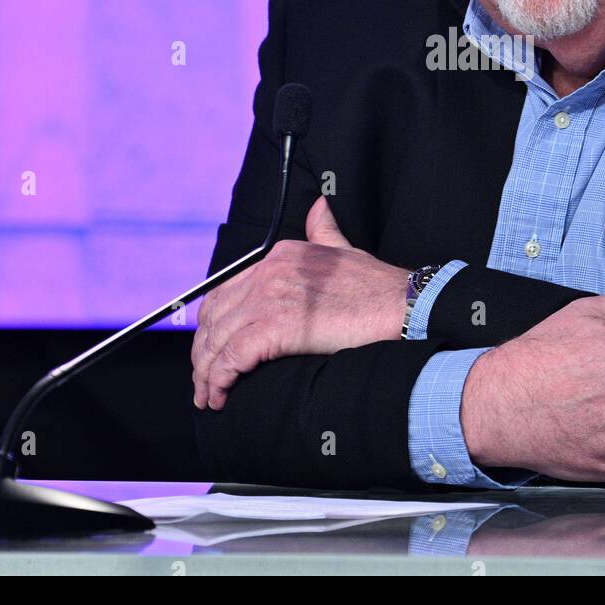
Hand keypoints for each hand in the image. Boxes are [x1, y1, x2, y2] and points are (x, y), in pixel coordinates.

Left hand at [191, 196, 408, 409]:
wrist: (401, 303)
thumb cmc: (377, 285)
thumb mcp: (343, 248)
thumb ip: (324, 230)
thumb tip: (318, 207)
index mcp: (279, 256)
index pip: (225, 291)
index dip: (213, 325)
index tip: (211, 348)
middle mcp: (268, 273)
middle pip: (214, 317)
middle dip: (203, 351)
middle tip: (204, 379)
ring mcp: (270, 298)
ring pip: (217, 340)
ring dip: (206, 373)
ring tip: (208, 396)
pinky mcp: (277, 327)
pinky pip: (232, 358)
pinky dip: (219, 380)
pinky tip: (220, 397)